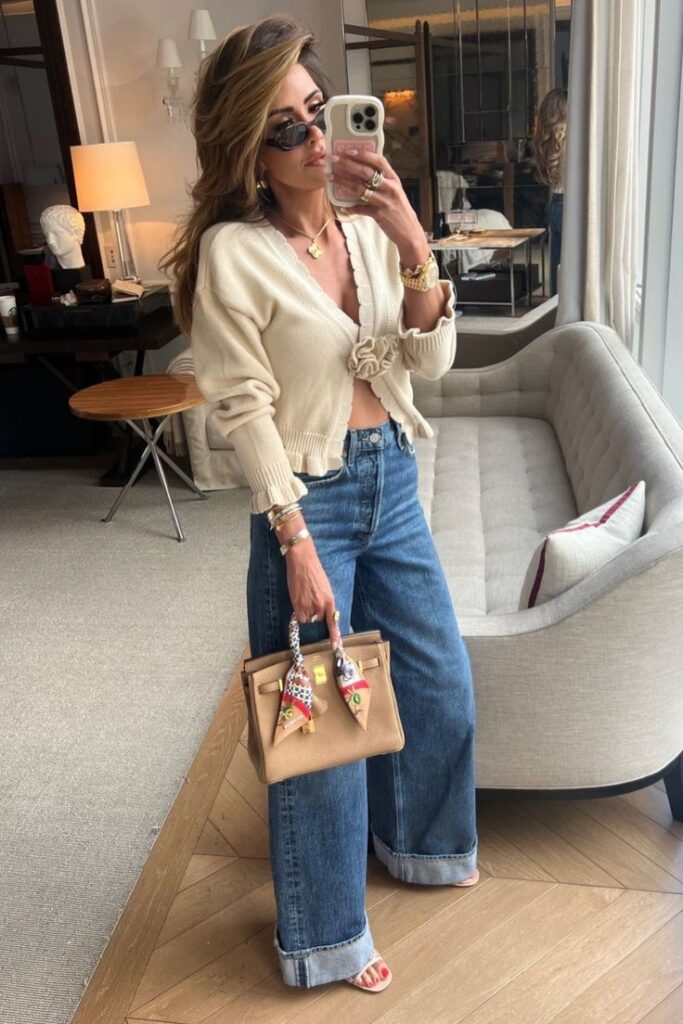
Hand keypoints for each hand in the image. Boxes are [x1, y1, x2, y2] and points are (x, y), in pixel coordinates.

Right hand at [285, 542, 341, 643]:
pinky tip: (299, 600)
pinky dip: (299, 612)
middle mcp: (320, 606)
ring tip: (304, 597)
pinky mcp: (297, 605)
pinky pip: (299, 617)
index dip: (334, 635)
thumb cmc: (314, 572)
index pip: (333, 622)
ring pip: (308, 619)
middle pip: (318, 619)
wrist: (303, 562)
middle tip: (310, 599)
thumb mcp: (325, 588)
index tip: (335, 646)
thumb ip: (324, 601)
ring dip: (306, 611)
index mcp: (330, 601)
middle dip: (315, 612)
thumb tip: (321, 612)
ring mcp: (308, 606)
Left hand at [328, 149, 428, 266]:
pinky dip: (350, 207)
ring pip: (359, 188)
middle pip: (365, 172)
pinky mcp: (379, 214)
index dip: (363, 154)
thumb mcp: (395, 191)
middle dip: (347, 164)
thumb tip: (364, 170)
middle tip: (333, 159)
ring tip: (331, 177)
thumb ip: (383, 181)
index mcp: (394, 179)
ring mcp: (384, 201)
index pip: (379, 160)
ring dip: (343, 182)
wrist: (409, 232)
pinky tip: (343, 206)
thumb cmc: (399, 211)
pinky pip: (360, 208)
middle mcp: (390, 187)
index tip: (349, 150)